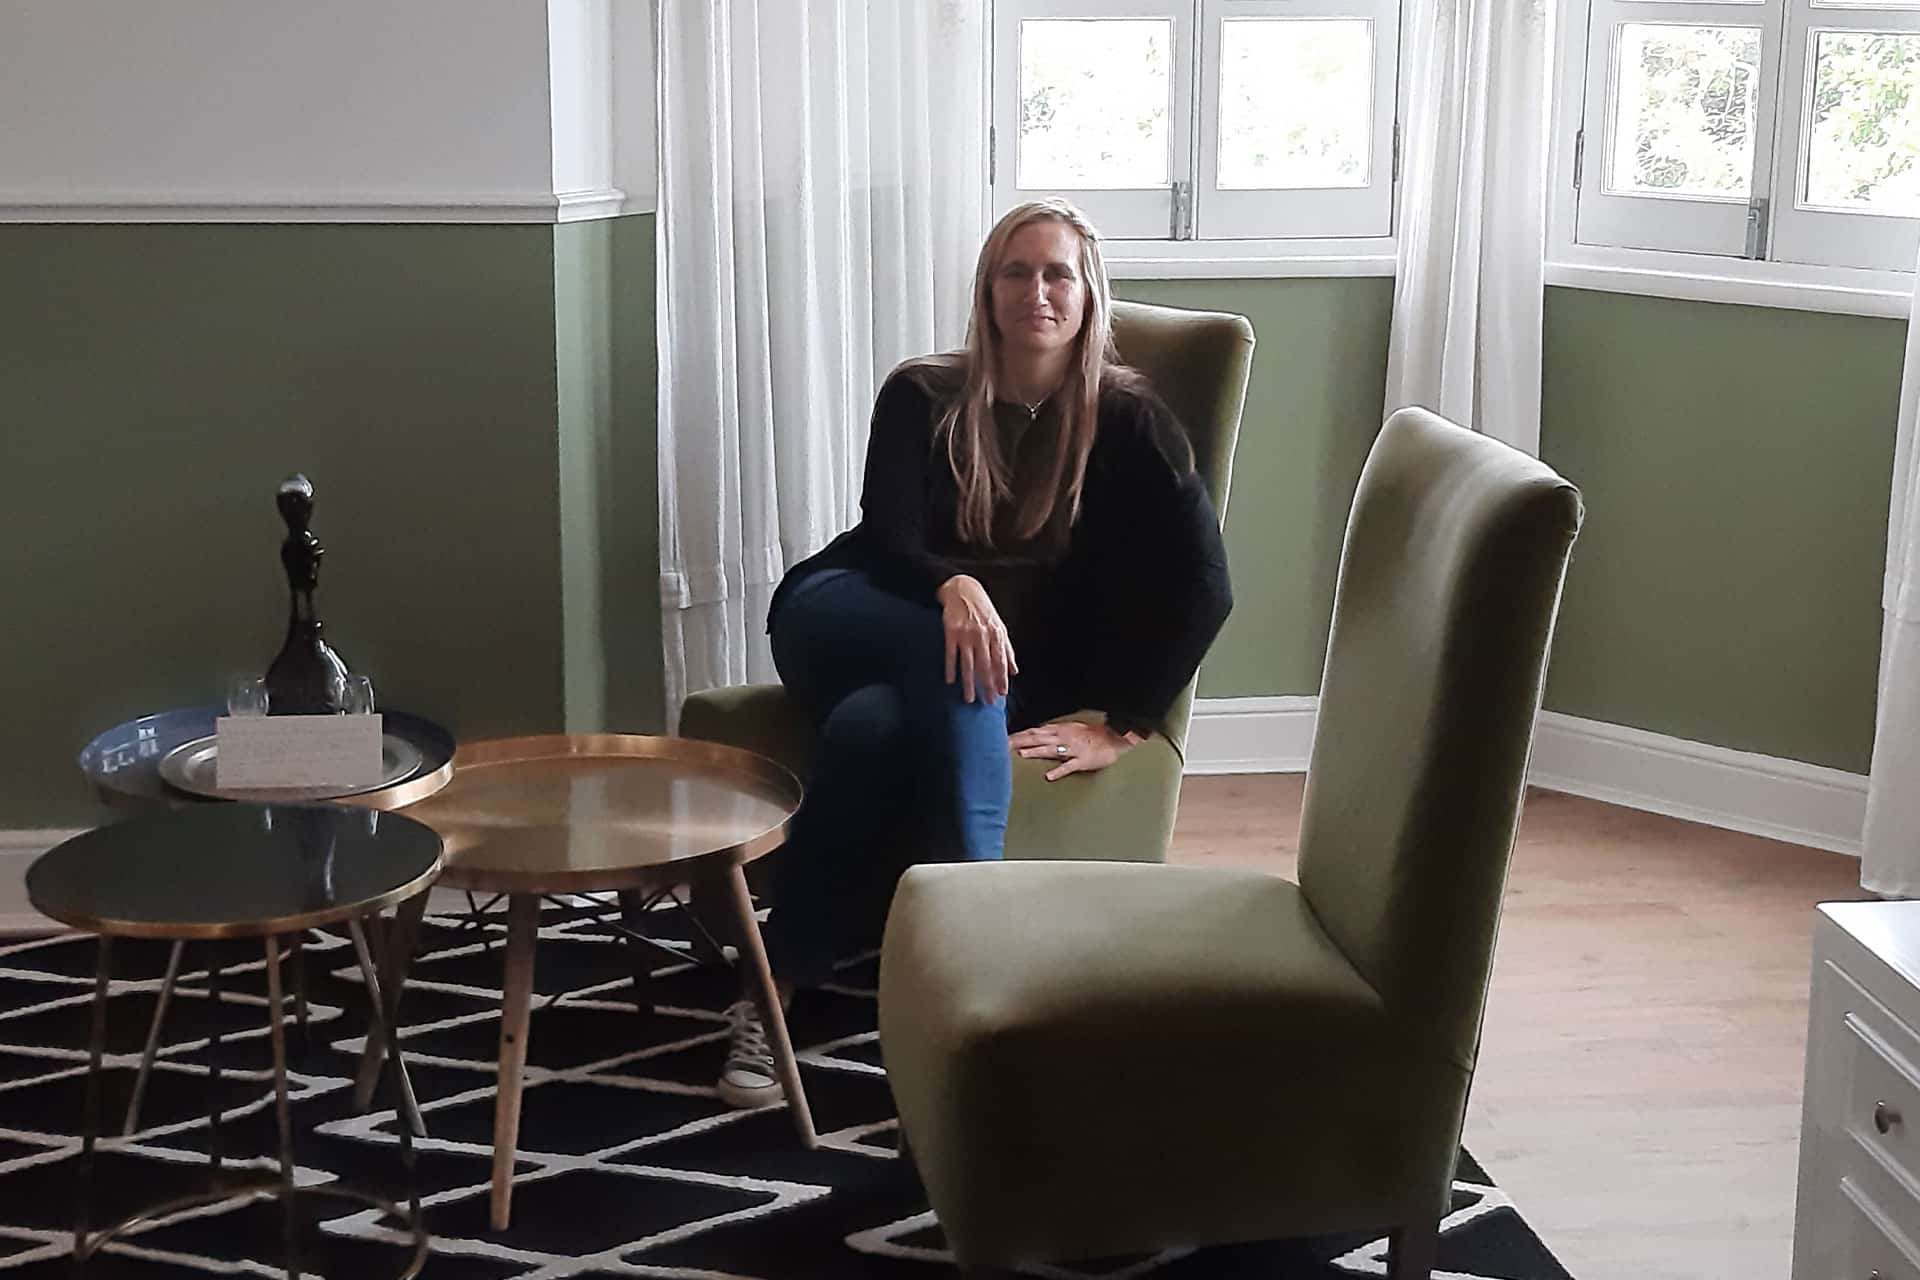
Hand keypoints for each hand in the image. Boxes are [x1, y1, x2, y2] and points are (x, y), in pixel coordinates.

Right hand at [937, 574, 1016, 703]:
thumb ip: (1007, 650)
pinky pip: (950, 654)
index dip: (1001, 679)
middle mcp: (982, 635)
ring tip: (969, 698)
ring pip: (968, 663)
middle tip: (987, 702)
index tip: (1001, 694)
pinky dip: (950, 668)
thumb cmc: (983, 611)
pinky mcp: (951, 631)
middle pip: (985, 666)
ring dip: (969, 683)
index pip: (1000, 662)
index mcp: (996, 635)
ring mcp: (966, 634)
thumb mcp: (999, 627)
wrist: (963, 589)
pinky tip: (950, 680)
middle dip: (987, 685)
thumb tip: (1014, 672)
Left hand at [1010, 721, 1143, 781]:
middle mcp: (1063, 738)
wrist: (1114, 738)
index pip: (1034, 731)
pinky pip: (1069, 766)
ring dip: (1035, 752)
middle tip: (1004, 745)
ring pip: (1050, 749)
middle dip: (1020, 741)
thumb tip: (1037, 731)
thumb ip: (1054, 730)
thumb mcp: (1071, 728)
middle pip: (1037, 738)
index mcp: (1060, 730)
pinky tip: (1049, 776)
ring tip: (1021, 755)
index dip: (1018, 734)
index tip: (1003, 738)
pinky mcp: (1082, 760)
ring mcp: (1073, 749)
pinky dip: (1059, 771)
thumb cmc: (1093, 734)